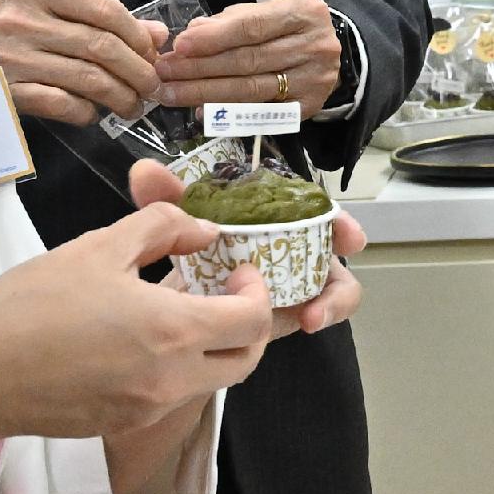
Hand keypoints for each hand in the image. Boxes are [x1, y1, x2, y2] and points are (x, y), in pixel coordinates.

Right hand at [0, 0, 162, 124]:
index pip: (106, 9)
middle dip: (138, 71)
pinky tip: (95, 114)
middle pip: (102, 46)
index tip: (152, 54)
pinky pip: (63, 105)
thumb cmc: (7, 31)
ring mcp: (12, 57)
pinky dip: (88, 113)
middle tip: (152, 87)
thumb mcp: (48, 9)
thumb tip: (157, 34)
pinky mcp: (6, 92)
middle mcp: (22, 19)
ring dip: (121, 97)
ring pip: (89, 79)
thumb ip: (101, 17)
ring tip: (133, 105)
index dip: (138, 36)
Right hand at [0, 191, 277, 441]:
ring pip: (211, 381)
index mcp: (174, 331)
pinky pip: (173, 395)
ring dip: (214, 348)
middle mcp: (173, 379)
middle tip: (225, 293)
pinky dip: (177, 367)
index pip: (253, 320)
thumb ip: (162, 229)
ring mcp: (150, 408)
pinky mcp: (126, 423)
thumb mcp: (99, 247)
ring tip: (182, 310)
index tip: (239, 270)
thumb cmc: (30, 305)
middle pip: (246, 360)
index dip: (258, 292)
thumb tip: (203, 231)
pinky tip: (144, 338)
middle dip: (248, 327)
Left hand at [123, 159, 364, 341]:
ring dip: (335, 296)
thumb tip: (144, 171)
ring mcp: (295, 284)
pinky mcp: (288, 315)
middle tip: (349, 242)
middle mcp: (290, 247)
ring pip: (334, 286)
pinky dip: (323, 314)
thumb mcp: (174, 226)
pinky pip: (316, 314)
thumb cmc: (188, 255)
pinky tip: (307, 322)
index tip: (345, 224)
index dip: (335, 212)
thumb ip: (165, 201)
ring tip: (316, 311)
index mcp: (271, 220)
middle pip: (332, 240)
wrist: (169, 309)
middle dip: (346, 240)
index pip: (312, 207)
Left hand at [158, 0, 341, 111]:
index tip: (179, 46)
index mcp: (304, 12)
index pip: (252, 27)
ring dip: (205, 93)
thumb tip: (192, 34)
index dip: (213, 38)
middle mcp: (316, 46)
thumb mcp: (264, 10)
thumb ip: (230, 21)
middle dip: (200, 68)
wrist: (328, 48)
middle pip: (248, 61)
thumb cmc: (286, 26)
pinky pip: (259, 112)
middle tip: (164, 73)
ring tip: (172, 93)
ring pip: (251, 89)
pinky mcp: (310, 106)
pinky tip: (201, 111)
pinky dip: (227, 113)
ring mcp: (315, 79)